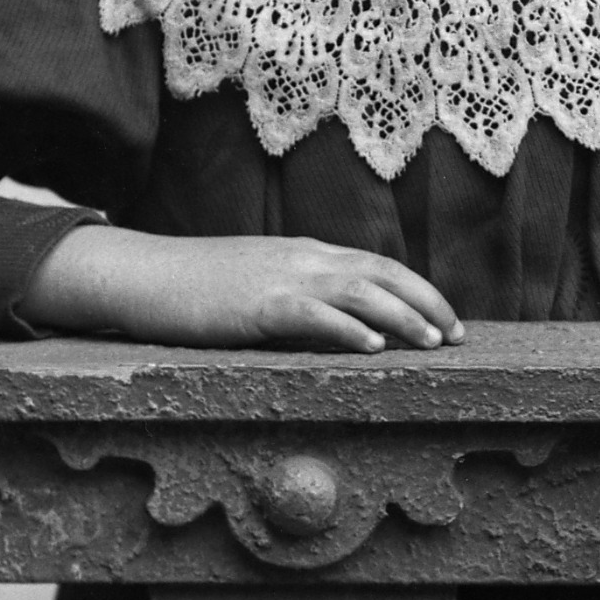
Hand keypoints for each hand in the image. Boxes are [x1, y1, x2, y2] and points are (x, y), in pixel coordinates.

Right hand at [21, 225, 463, 353]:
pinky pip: (311, 313)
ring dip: (401, 316)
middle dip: (426, 302)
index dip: (418, 290)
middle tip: (457, 335)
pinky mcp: (255, 304)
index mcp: (307, 253)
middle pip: (382, 272)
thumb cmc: (198, 287)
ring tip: (432, 342)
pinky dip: (346, 327)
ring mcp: (280, 278)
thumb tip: (339, 325)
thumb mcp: (261, 283)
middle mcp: (303, 258)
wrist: (143, 274)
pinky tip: (372, 346)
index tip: (447, 318)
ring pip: (358, 290)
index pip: (378, 265)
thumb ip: (301, 296)